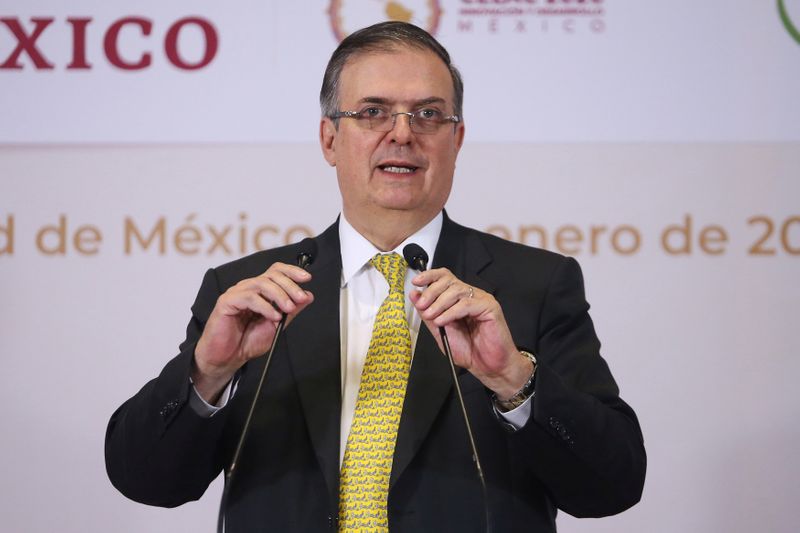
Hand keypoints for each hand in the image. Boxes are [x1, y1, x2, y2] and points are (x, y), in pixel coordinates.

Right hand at [193, 262, 313, 401]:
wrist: (228, 358)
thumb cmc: (248, 341)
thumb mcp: (276, 325)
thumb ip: (291, 311)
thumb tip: (308, 296)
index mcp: (260, 291)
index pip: (276, 272)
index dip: (292, 271)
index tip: (307, 278)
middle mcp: (248, 288)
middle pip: (271, 275)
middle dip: (290, 285)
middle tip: (300, 298)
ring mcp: (237, 293)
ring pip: (262, 283)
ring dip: (279, 295)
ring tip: (289, 308)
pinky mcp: (226, 301)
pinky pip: (249, 297)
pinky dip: (265, 306)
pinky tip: (274, 316)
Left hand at [409, 268, 532, 398]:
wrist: (487, 366)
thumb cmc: (468, 351)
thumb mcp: (440, 331)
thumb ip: (428, 314)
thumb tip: (414, 295)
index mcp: (459, 298)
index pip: (444, 277)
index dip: (430, 276)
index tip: (416, 282)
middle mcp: (471, 296)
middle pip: (449, 281)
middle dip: (431, 292)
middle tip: (422, 306)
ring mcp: (482, 300)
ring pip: (457, 291)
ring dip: (439, 303)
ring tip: (432, 316)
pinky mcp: (491, 308)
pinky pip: (467, 304)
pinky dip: (451, 312)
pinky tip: (442, 321)